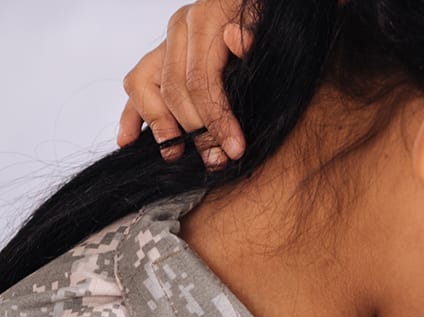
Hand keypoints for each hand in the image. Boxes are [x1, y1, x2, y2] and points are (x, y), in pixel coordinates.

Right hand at [118, 0, 251, 167]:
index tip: (235, 150)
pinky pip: (135, 87)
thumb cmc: (267, 33)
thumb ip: (254, 38)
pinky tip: (128, 142)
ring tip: (177, 155)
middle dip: (195, 132)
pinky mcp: (157, 60)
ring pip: (143, 86)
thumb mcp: (267, 34)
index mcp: (203, 21)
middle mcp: (179, 30)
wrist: (258, 20)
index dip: (216, 120)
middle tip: (217, 161)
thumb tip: (238, 41)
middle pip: (173, 89)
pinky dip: (131, 116)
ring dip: (160, 126)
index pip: (199, 80)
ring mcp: (165, 44)